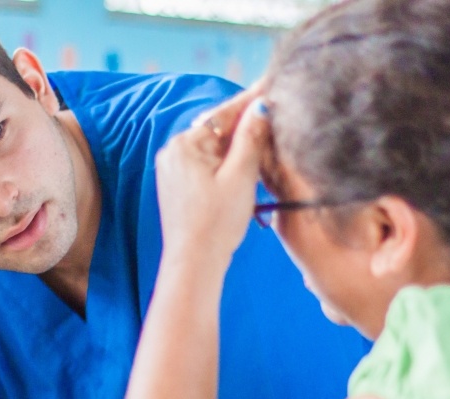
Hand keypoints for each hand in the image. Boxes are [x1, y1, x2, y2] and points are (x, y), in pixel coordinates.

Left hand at [155, 84, 270, 266]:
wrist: (194, 263)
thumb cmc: (216, 223)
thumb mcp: (241, 176)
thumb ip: (251, 138)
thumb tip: (260, 107)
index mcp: (186, 144)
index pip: (226, 115)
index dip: (252, 101)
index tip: (272, 84)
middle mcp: (174, 151)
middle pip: (219, 130)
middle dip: (247, 125)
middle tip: (276, 114)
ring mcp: (173, 170)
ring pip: (214, 148)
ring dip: (239, 147)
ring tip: (266, 142)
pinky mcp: (178, 186)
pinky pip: (207, 165)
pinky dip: (227, 163)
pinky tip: (245, 168)